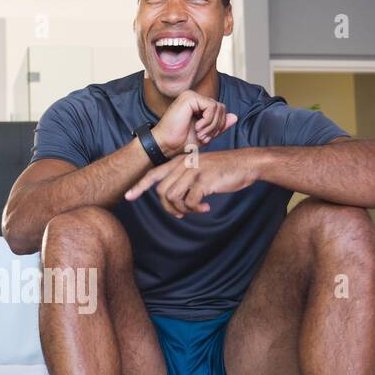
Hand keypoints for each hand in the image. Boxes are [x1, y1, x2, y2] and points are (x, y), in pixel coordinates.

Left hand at [125, 149, 259, 216]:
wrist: (246, 163)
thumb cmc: (223, 170)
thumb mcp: (200, 170)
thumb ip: (185, 180)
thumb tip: (174, 201)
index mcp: (181, 161)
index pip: (154, 174)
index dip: (139, 186)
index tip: (128, 197)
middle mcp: (184, 164)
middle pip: (162, 191)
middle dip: (170, 207)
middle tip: (183, 213)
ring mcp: (194, 171)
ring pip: (173, 197)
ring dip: (184, 208)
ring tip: (197, 208)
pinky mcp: (204, 180)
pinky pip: (189, 201)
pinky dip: (196, 208)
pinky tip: (206, 206)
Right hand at [151, 89, 236, 156]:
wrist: (166, 144)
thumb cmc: (180, 141)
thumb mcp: (206, 135)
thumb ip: (219, 126)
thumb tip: (235, 117)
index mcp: (197, 105)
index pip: (220, 110)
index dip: (219, 125)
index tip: (206, 137)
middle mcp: (194, 98)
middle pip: (221, 108)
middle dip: (217, 126)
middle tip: (204, 136)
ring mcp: (191, 96)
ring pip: (218, 107)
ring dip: (212, 125)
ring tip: (200, 133)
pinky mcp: (190, 98)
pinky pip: (211, 106)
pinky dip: (208, 121)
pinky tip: (197, 127)